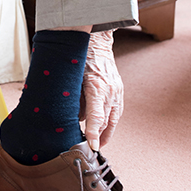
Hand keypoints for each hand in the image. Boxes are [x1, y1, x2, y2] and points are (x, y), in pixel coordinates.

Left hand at [79, 30, 123, 151]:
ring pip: (114, 118)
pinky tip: (104, 128)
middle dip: (100, 136)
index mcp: (96, 86)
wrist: (97, 41)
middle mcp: (110, 90)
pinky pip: (117, 111)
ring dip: (106, 132)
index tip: (92, 146)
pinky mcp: (119, 90)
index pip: (97, 116)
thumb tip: (71, 116)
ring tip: (98, 143)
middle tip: (91, 149)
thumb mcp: (72, 76)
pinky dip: (111, 121)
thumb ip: (72, 97)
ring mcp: (117, 90)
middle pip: (107, 121)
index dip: (94, 133)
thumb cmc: (80, 57)